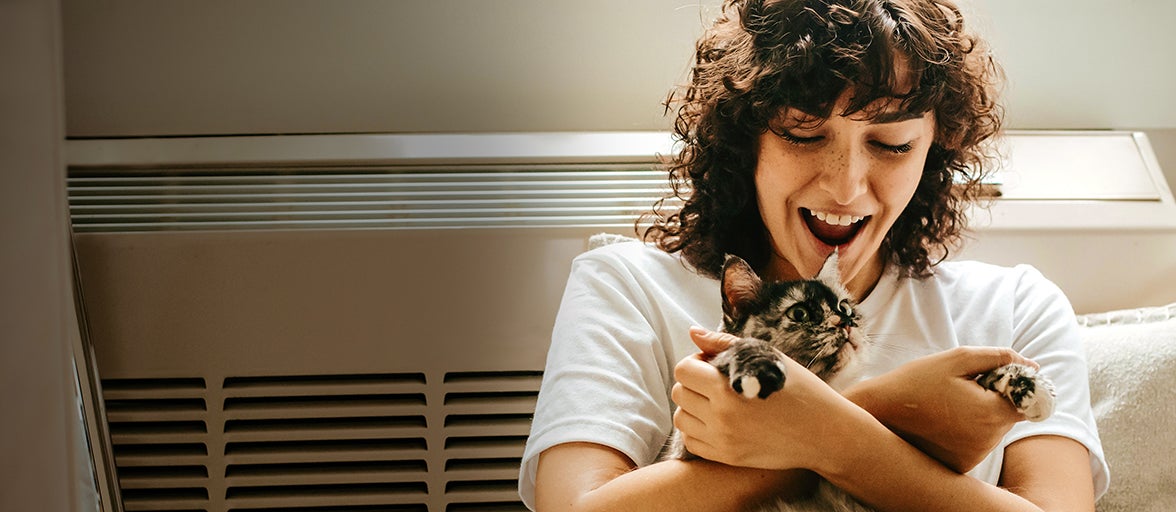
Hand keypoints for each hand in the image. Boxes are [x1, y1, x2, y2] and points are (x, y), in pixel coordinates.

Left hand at [671, 327, 863, 471]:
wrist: (825, 432)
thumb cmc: (799, 389)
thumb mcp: (765, 357)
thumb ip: (724, 344)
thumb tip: (693, 332)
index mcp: (727, 388)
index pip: (683, 370)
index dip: (695, 362)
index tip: (713, 364)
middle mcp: (721, 417)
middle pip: (679, 393)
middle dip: (693, 383)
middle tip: (715, 382)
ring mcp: (723, 441)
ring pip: (681, 419)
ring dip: (693, 407)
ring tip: (716, 402)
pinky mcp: (728, 458)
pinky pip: (691, 442)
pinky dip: (698, 429)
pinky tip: (718, 421)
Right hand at [842, 346, 1036, 472]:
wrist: (878, 413)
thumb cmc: (915, 382)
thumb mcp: (956, 359)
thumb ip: (997, 358)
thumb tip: (1031, 365)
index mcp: (992, 413)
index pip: (1027, 399)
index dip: (1014, 384)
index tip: (993, 377)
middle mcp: (988, 441)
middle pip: (1009, 415)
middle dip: (994, 398)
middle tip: (962, 386)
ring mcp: (975, 456)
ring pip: (993, 429)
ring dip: (980, 415)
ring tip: (947, 403)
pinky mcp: (961, 465)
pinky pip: (977, 443)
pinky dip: (966, 431)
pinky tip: (942, 420)